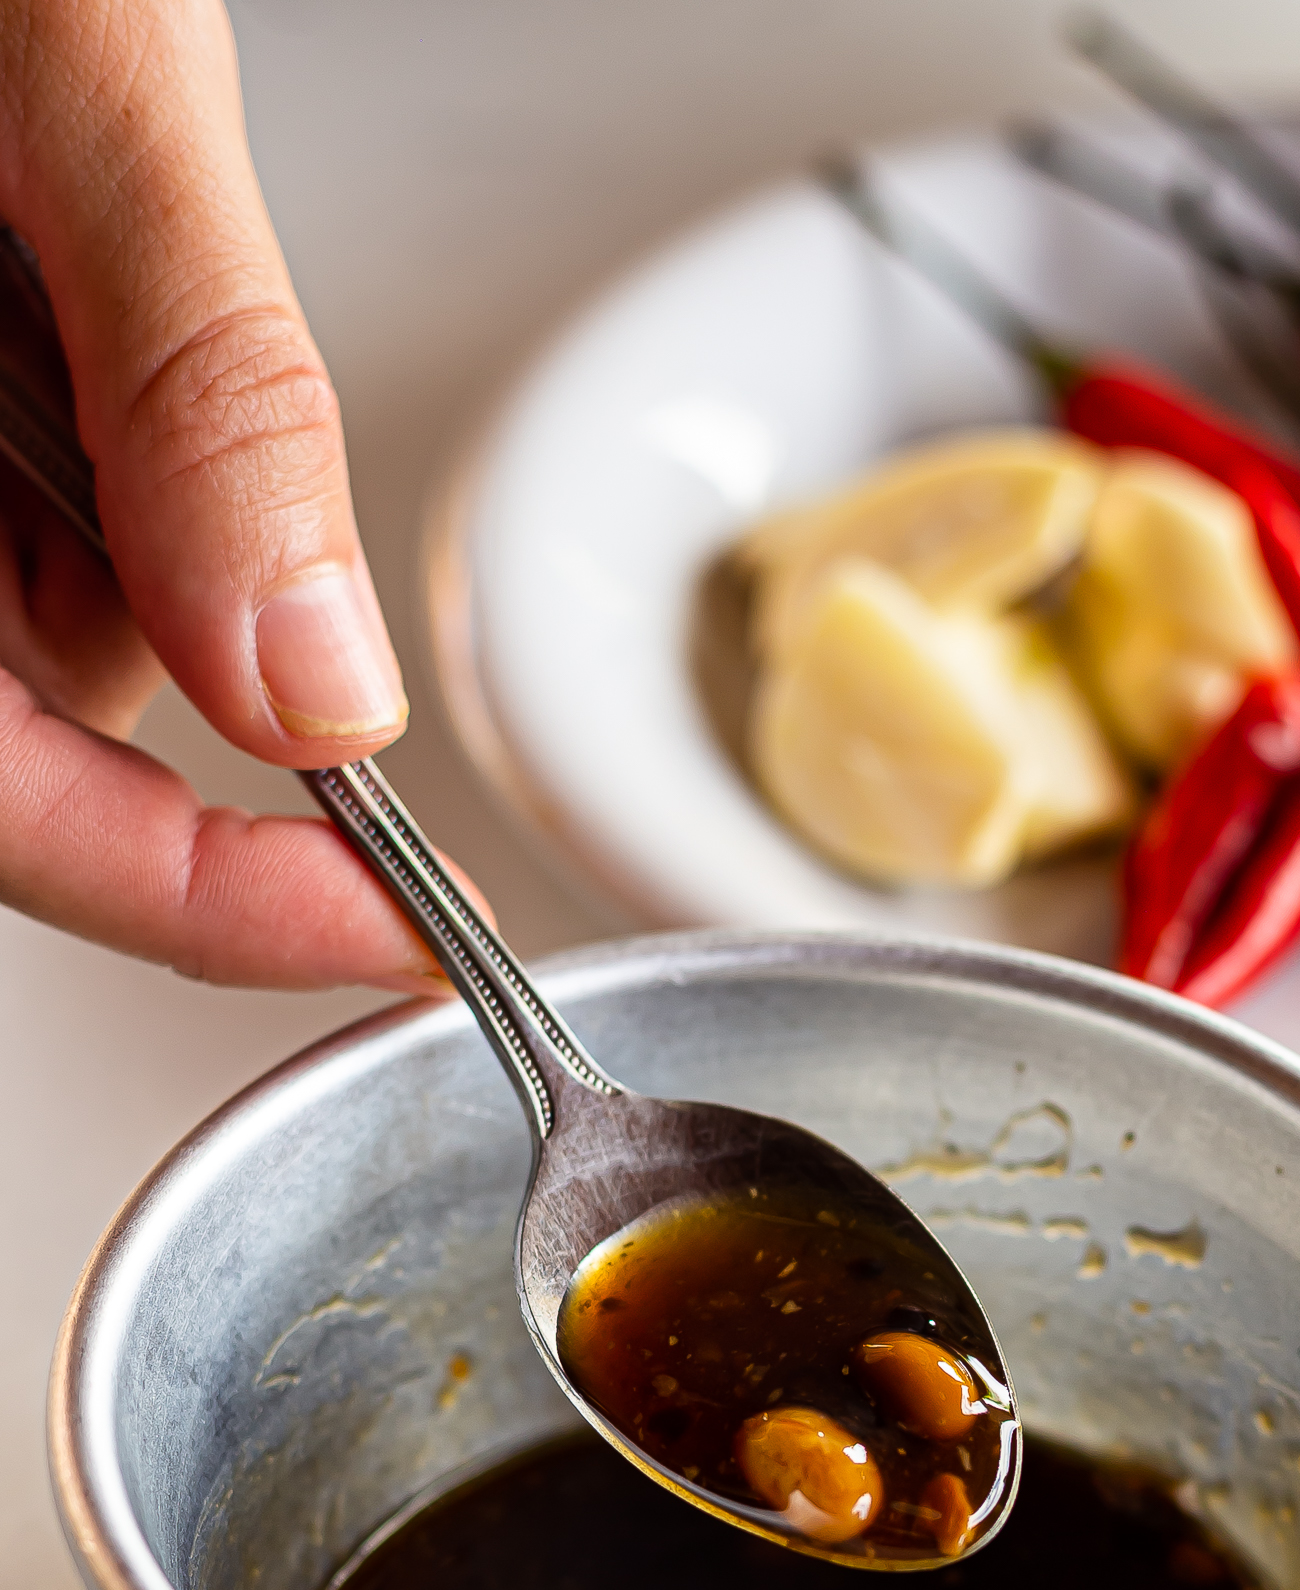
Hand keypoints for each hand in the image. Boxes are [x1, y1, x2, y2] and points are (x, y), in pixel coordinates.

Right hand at [0, 0, 450, 989]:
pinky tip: (37, 250)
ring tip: (61, 224)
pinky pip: (13, 500)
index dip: (207, 902)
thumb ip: (201, 393)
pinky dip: (76, 424)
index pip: (9, 804)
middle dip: (160, 608)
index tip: (396, 929)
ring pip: (34, 612)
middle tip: (165, 367)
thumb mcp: (74, 80)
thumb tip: (313, 679)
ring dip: (121, 488)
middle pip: (23, 719)